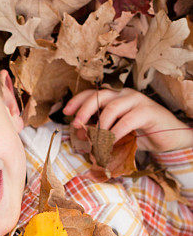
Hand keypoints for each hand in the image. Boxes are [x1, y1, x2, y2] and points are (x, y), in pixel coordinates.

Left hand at [63, 88, 192, 153]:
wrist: (168, 139)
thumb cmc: (140, 135)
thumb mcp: (116, 134)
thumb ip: (100, 132)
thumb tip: (80, 135)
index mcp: (115, 97)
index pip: (93, 93)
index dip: (78, 101)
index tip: (66, 112)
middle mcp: (125, 95)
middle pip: (100, 96)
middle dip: (84, 110)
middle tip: (76, 125)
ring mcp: (137, 101)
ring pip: (112, 106)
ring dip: (100, 125)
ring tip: (95, 140)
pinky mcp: (148, 111)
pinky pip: (128, 119)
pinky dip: (116, 132)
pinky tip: (111, 142)